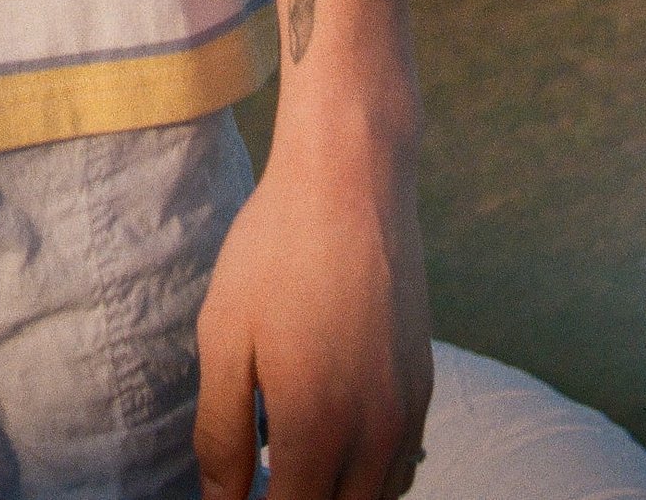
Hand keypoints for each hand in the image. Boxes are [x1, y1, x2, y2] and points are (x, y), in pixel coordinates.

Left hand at [193, 119, 430, 499]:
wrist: (352, 177)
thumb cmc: (275, 250)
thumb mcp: (224, 337)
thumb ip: (221, 434)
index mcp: (316, 426)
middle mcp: (374, 433)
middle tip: (256, 482)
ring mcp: (408, 412)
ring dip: (333, 496)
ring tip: (285, 465)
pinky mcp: (425, 386)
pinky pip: (400, 465)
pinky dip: (367, 475)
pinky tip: (328, 439)